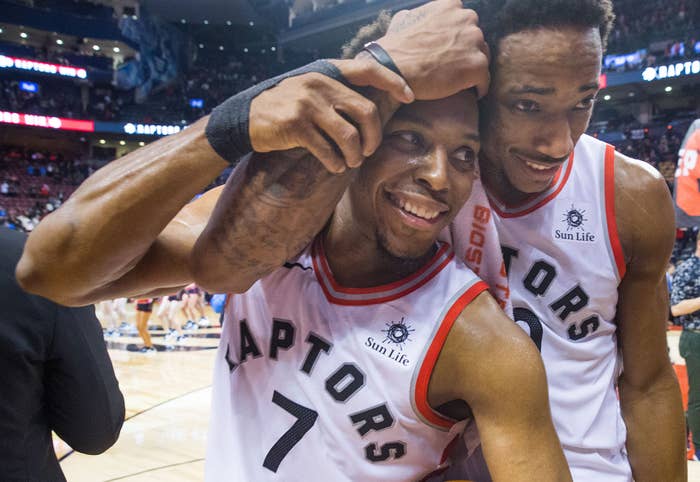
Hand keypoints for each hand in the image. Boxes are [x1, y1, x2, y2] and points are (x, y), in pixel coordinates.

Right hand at [249, 73, 382, 172]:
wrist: (244, 118)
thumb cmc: (284, 107)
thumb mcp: (310, 88)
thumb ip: (336, 92)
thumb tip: (372, 110)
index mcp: (327, 72)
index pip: (368, 70)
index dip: (393, 83)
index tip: (409, 97)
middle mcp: (319, 83)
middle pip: (366, 112)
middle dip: (374, 137)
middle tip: (368, 151)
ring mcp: (307, 104)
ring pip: (349, 135)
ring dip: (355, 155)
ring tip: (351, 162)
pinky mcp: (296, 127)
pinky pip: (328, 150)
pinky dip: (336, 163)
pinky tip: (335, 167)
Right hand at [378, 0, 489, 98]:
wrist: (392, 68)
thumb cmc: (396, 48)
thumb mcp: (407, 18)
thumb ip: (425, 16)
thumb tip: (423, 19)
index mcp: (452, 6)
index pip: (464, 23)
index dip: (457, 39)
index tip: (450, 52)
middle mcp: (467, 19)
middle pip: (476, 40)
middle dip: (466, 53)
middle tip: (452, 69)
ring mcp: (474, 42)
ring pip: (482, 58)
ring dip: (472, 69)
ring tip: (459, 82)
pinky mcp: (477, 66)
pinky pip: (484, 80)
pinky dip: (479, 88)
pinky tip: (470, 93)